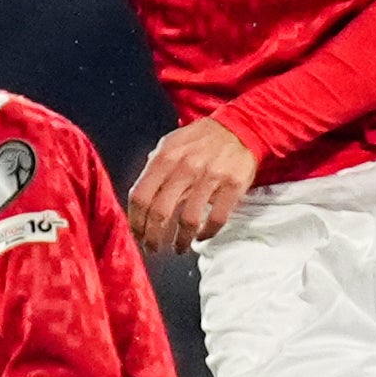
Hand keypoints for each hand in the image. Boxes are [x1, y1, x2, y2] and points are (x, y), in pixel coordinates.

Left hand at [129, 115, 259, 252]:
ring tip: (178, 248)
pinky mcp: (232, 186)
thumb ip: (154, 168)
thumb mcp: (170, 143)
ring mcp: (210, 177)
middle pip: (159, 212)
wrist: (240, 127)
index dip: (135, 221)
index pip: (140, 196)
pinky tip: (201, 237)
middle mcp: (185, 167)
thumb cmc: (201, 139)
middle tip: (153, 249)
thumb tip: (140, 197)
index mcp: (165, 157)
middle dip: (152, 238)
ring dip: (180, 241)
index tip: (137, 235)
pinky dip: (207, 233)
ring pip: (188, 221)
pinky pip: (217, 218)